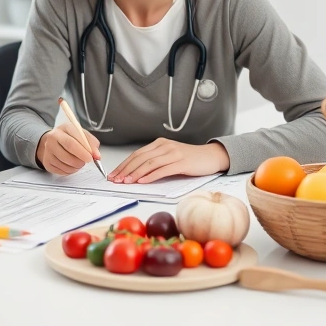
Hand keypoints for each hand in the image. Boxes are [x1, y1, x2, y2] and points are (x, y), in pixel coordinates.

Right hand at [36, 123, 100, 175]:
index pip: (72, 142)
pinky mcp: (47, 162)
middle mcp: (52, 139)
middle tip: (86, 161)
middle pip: (66, 154)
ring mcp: (48, 151)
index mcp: (63, 129)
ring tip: (79, 163)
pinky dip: (70, 171)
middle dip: (80, 161)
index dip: (83, 152)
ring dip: (76, 167)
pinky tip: (72, 165)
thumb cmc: (70, 137)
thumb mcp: (82, 134)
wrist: (52, 141)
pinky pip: (61, 171)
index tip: (92, 157)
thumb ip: (91, 143)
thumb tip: (97, 155)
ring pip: (64, 164)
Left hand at [108, 139, 229, 183]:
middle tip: (116, 179)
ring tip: (126, 182)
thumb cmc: (190, 159)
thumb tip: (136, 174)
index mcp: (159, 144)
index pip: (136, 154)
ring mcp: (173, 153)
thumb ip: (156, 162)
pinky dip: (151, 176)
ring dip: (135, 173)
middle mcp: (164, 146)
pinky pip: (163, 169)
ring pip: (149, 163)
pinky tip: (143, 181)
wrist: (211, 156)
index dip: (124, 164)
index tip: (114, 174)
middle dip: (125, 169)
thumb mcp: (170, 157)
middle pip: (140, 158)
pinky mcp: (181, 162)